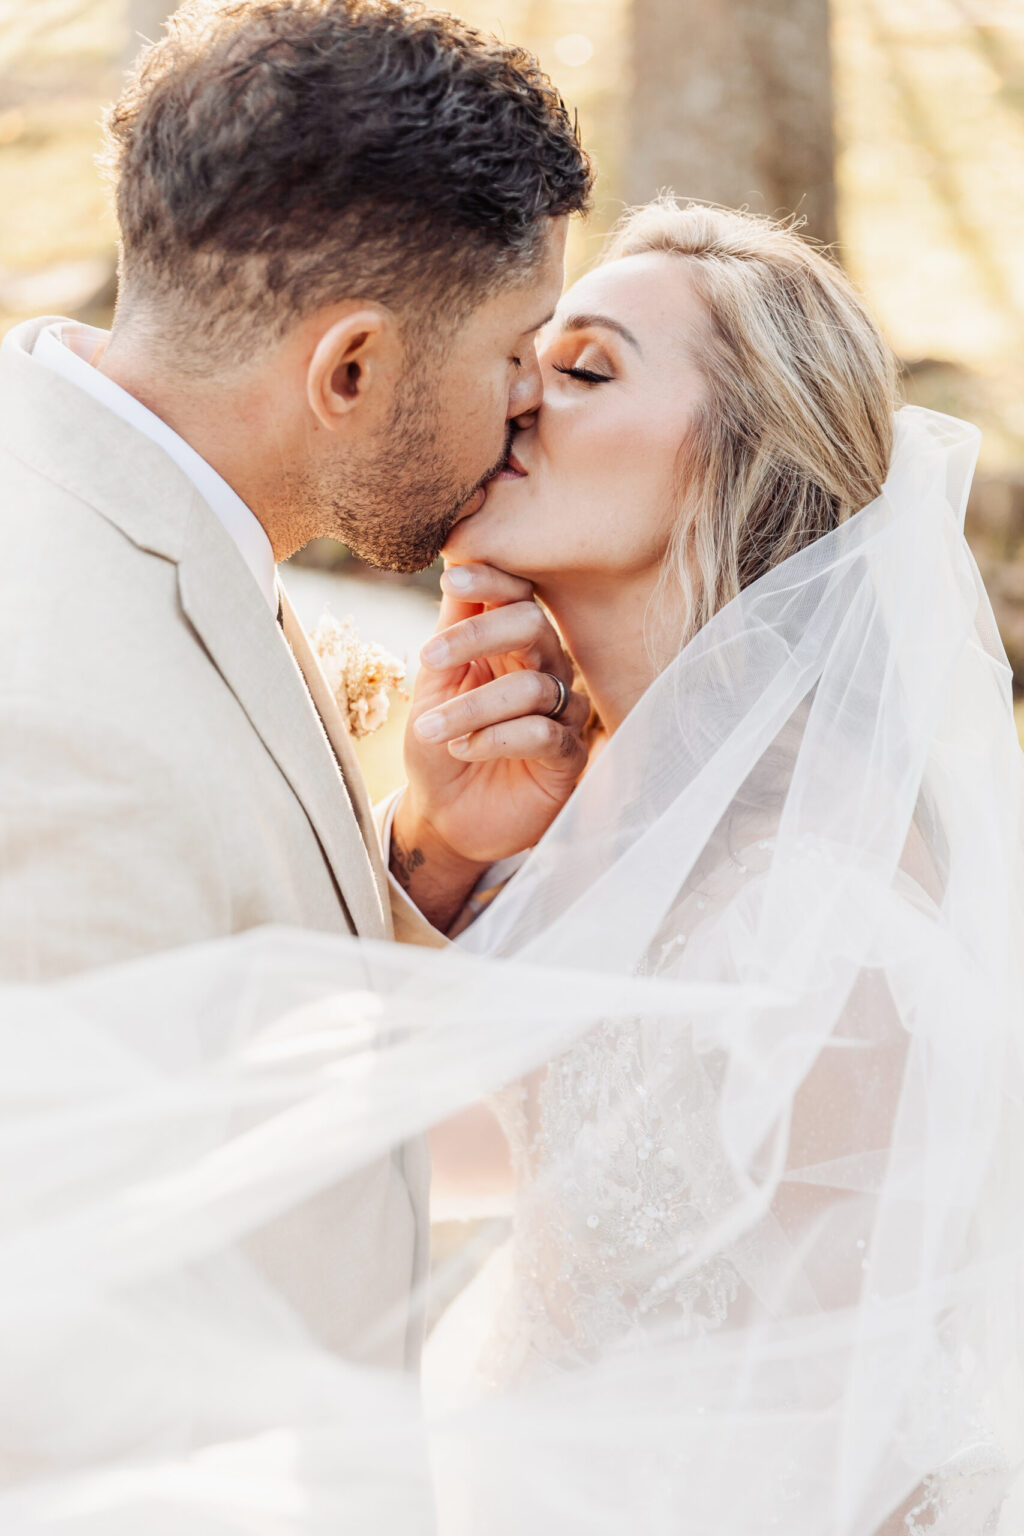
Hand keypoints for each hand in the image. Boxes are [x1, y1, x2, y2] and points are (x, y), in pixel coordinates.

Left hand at [392, 563, 588, 930]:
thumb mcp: (436, 682)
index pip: (516, 594)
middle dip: (479, 636)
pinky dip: (495, 738)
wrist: (446, 816)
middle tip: (430, 658)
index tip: (451, 576)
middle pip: (533, 626)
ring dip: (472, 706)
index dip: (491, 579)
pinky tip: (464, 749)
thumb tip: (456, 558)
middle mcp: (545, 670)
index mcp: (513, 645)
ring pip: (532, 686)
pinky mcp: (569, 758)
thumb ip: (451, 627)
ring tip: (430, 729)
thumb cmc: (440, 744)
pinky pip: (543, 734)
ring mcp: (563, 713)